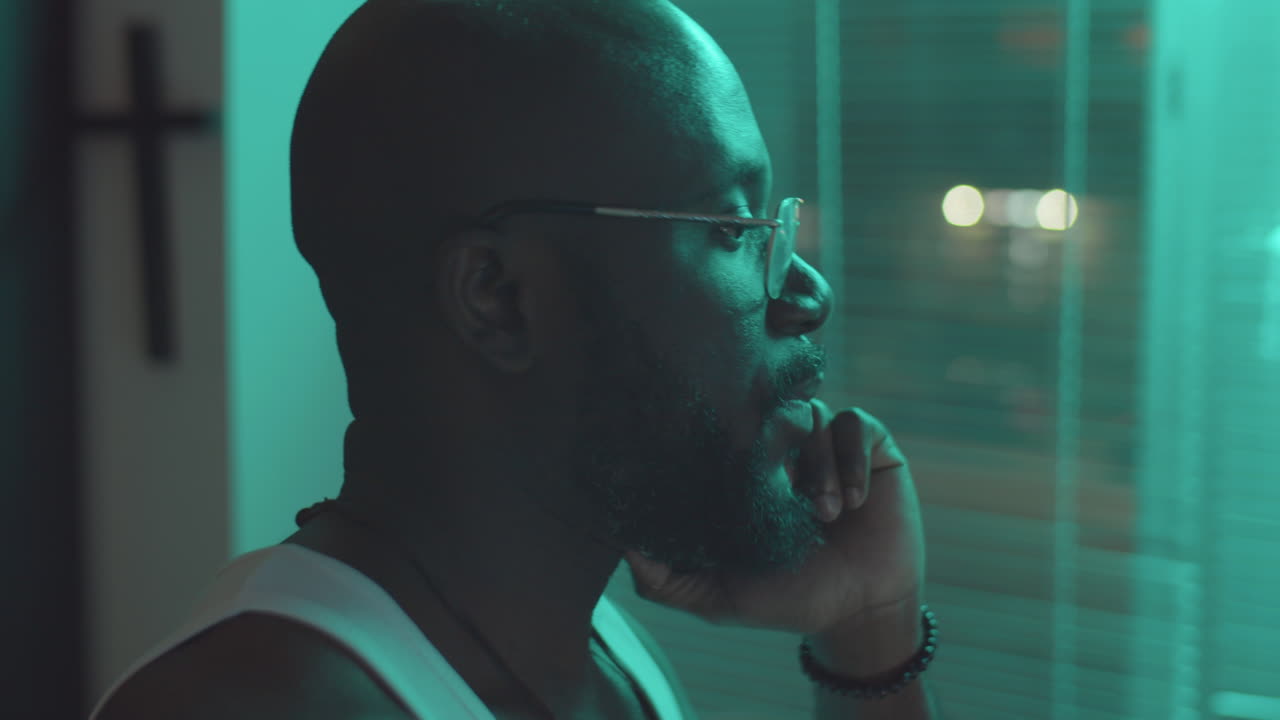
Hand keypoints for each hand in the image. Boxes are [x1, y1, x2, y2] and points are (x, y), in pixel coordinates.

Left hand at [623, 399, 926, 635]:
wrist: (862, 610)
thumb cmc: (789, 599)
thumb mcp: (718, 597)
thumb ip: (668, 581)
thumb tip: (624, 547)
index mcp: (745, 474)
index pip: (727, 434)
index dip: (726, 442)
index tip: (731, 473)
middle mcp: (784, 452)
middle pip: (767, 412)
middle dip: (774, 447)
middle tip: (783, 489)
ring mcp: (826, 446)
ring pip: (812, 416)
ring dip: (818, 465)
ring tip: (826, 514)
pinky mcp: (870, 447)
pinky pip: (855, 424)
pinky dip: (851, 460)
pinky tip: (854, 501)